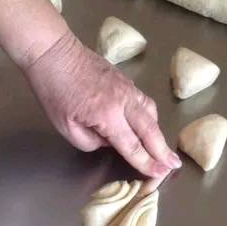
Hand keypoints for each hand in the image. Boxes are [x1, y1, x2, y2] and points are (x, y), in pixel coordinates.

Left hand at [24, 31, 181, 177]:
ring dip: (159, 133)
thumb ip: (92, 143)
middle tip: (174, 165)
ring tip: (164, 148)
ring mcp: (127, 88)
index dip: (147, 163)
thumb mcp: (66, 128)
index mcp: (107, 116)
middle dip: (163, 151)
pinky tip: (150, 124)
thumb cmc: (54, 91)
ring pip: (151, 114)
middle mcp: (123, 102)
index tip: (159, 174)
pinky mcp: (125, 80)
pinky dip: (151, 116)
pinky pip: (145, 102)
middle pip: (150, 131)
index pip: (132, 146)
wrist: (52, 51)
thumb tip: (110, 143)